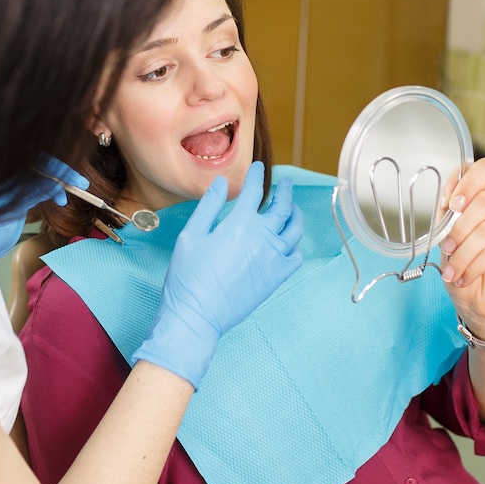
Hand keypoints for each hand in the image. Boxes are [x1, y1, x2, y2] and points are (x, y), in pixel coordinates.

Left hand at [0, 156, 87, 261]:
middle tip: (80, 185)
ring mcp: (9, 181)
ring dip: (57, 180)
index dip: (55, 167)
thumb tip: (55, 183)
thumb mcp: (7, 213)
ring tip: (67, 196)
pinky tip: (59, 196)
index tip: (74, 180)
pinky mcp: (14, 191)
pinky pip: (36, 182)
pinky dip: (50, 187)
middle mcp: (3, 172)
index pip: (31, 158)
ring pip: (39, 171)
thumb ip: (30, 195)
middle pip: (37, 162)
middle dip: (59, 172)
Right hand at [135, 163, 303, 387]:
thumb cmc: (188, 276)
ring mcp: (274, 258)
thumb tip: (223, 183)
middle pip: (283, 206)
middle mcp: (263, 237)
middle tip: (286, 183)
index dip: (257, 176)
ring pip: (295, 229)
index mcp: (241, 224)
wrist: (198, 315)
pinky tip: (288, 242)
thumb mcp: (191, 236)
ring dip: (295, 214)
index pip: (255, 191)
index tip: (260, 168)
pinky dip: (295, 245)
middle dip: (285, 191)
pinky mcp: (277, 278)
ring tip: (292, 209)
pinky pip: (296, 256)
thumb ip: (209, 206)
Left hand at [439, 158, 484, 336]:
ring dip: (463, 253)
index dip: (467, 181)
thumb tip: (446, 203)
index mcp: (483, 195)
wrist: (475, 299)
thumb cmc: (461, 265)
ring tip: (452, 270)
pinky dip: (473, 266)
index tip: (450, 204)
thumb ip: (447, 216)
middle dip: (459, 227)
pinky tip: (464, 277)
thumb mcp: (445, 237)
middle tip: (447, 247)